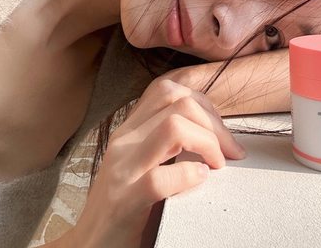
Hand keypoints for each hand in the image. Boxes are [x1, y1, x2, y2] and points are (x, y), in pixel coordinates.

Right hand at [70, 77, 244, 247]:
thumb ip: (164, 141)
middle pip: (177, 101)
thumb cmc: (124, 204)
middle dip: (213, 122)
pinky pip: (162, 178)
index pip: (166, 88)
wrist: (91, 244)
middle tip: (229, 150)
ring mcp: (123, 169)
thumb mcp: (141, 161)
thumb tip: (210, 128)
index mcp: (129, 129)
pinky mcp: (126, 200)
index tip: (218, 127)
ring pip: (174, 127)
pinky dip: (190, 176)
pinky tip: (200, 181)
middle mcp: (124, 141)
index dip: (201, 100)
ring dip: (207, 142)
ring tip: (217, 163)